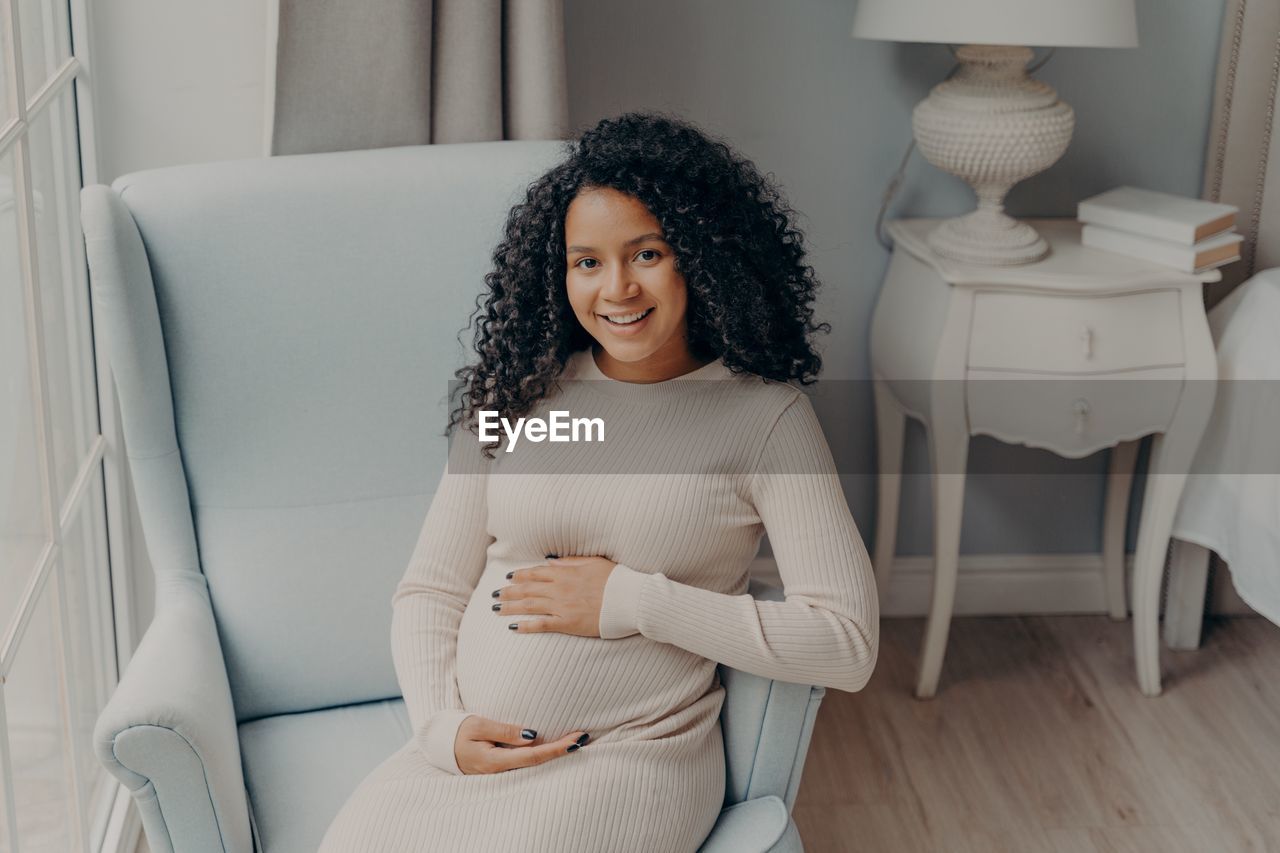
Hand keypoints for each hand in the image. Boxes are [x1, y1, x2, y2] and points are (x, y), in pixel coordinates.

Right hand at [454, 714, 589, 774]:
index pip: (533, 756)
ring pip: (533, 763)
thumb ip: (505, 730)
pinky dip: (543, 752)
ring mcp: (502, 770)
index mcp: (495, 761)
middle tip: (583, 737)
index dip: (556, 749)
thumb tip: (532, 735)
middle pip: (538, 761)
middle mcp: (501, 770)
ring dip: (554, 751)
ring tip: (576, 739)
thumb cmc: (458, 732)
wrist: (440, 745)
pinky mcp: (502, 766)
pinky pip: (526, 761)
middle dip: (562, 749)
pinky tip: (555, 745)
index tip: (575, 741)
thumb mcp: (478, 725)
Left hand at [491, 555, 615, 636]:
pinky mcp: (568, 622)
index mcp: (566, 572)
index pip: (536, 572)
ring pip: (530, 605)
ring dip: (510, 607)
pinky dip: (526, 625)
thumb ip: (571, 561)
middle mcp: (560, 588)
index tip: (508, 577)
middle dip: (508, 591)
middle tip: (494, 595)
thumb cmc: (616, 579)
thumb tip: (551, 560)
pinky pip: (542, 624)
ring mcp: (563, 605)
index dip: (520, 575)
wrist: (630, 599)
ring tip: (496, 610)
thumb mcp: (594, 562)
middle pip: (527, 588)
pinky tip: (513, 627)